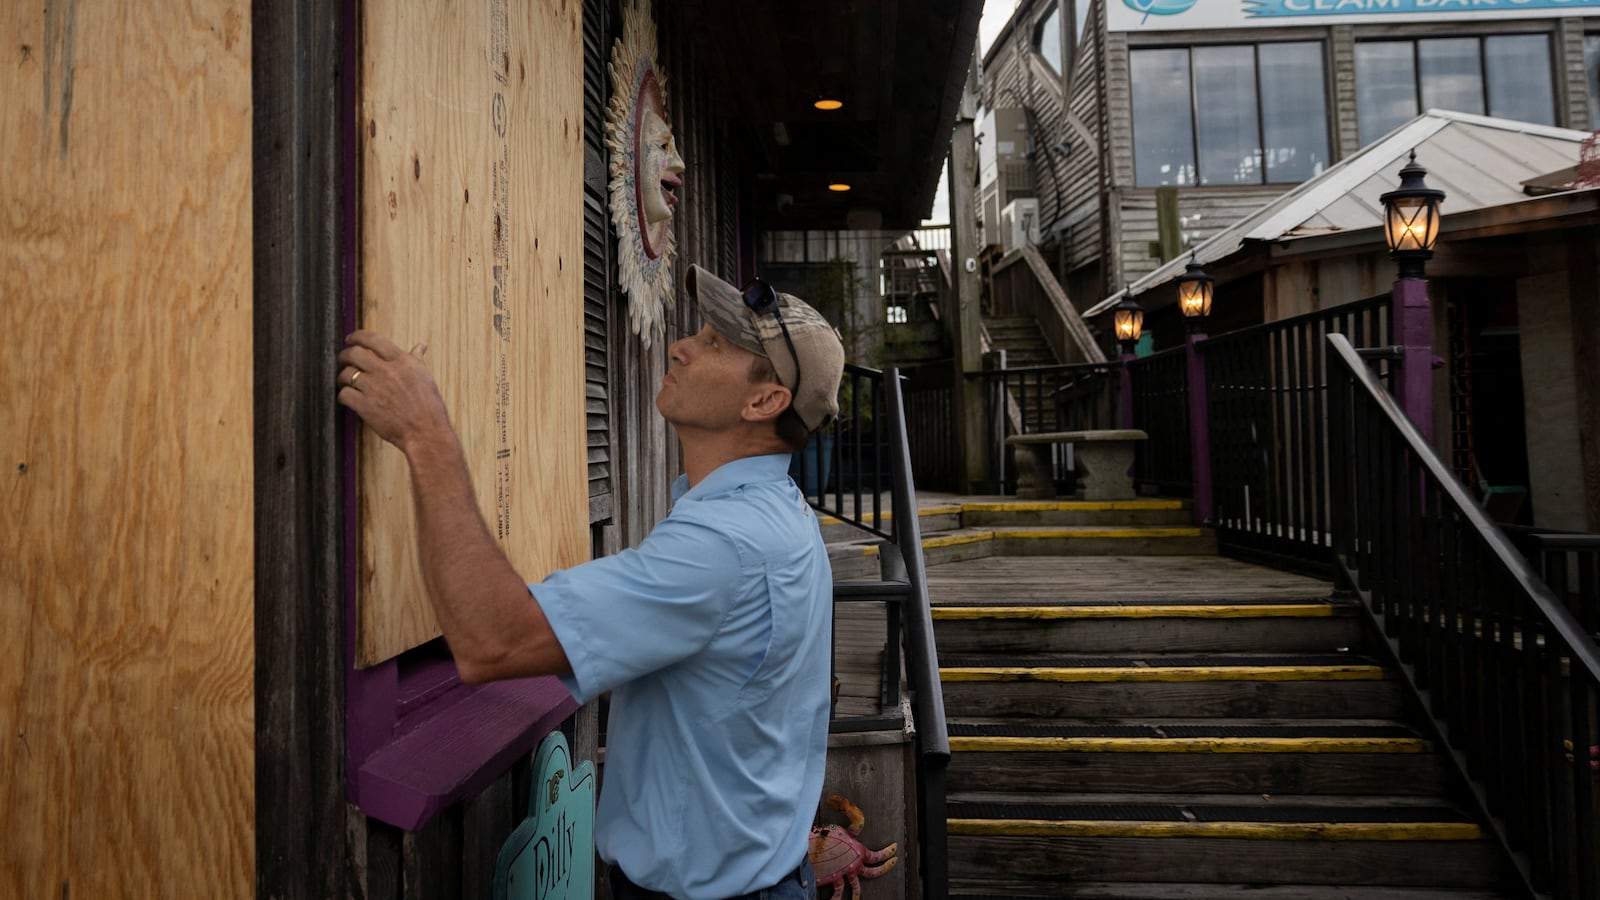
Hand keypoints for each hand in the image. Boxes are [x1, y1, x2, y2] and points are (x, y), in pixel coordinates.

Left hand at [337, 330, 452, 454]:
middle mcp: (386, 371)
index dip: (357, 336)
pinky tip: (347, 398)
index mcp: (402, 361)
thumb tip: (420, 347)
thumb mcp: (425, 378)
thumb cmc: (429, 407)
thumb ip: (417, 360)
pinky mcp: (365, 406)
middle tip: (344, 359)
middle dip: (345, 355)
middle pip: (354, 353)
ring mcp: (374, 388)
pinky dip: (343, 395)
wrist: (426, 432)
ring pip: (346, 374)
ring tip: (345, 381)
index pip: (373, 340)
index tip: (351, 339)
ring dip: (342, 377)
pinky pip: (344, 394)